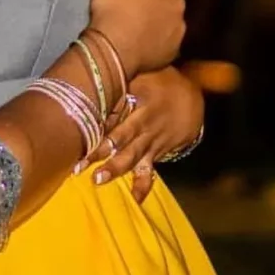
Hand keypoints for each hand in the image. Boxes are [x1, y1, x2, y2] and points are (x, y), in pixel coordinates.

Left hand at [84, 67, 203, 201]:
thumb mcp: (143, 76)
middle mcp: (144, 123)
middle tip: (82, 164)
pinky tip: (136, 199)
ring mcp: (152, 140)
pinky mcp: (159, 152)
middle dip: (101, 151)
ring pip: (132, 156)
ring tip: (99, 180)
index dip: (98, 124)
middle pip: (120, 138)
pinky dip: (143, 184)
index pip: (115, 113)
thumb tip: (92, 78)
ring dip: (116, 168)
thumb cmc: (164, 82)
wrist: (196, 98)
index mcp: (138, 102)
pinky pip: (150, 170)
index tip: (78, 134)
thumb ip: (121, 81)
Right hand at [88, 0, 185, 78]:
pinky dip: (156, 39)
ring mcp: (178, 26)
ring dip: (157, 17)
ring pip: (169, 16)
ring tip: (134, 25)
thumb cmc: (110, 6)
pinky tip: (139, 41)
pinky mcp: (174, 48)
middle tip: (131, 3)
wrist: (113, 48)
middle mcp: (177, 0)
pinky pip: (166, 39)